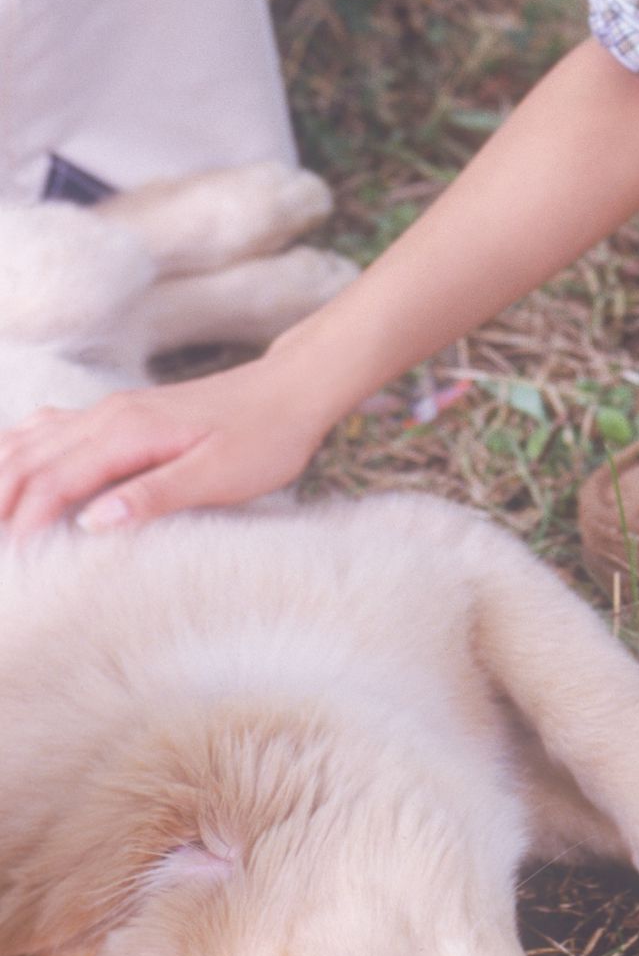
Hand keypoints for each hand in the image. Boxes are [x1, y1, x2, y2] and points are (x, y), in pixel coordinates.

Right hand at [0, 358, 327, 538]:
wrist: (292, 390)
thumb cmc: (265, 436)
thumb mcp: (219, 474)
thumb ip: (153, 496)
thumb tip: (91, 523)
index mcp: (127, 432)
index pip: (53, 481)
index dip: (24, 524)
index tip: (13, 565)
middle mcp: (108, 415)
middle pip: (27, 459)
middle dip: (1, 504)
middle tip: (1, 552)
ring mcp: (111, 410)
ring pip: (32, 440)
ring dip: (3, 477)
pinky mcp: (121, 414)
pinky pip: (51, 428)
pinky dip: (22, 452)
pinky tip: (13, 471)